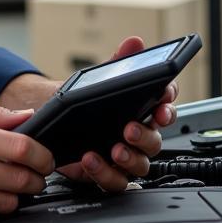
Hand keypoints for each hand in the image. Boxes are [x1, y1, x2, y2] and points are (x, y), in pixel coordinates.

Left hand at [59, 35, 177, 191]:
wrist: (53, 121)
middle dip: (146, 134)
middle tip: (130, 127)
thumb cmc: (83, 101)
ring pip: (140, 164)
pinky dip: (104, 172)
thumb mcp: (99, 79)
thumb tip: (135, 42)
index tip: (162, 97)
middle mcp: (138, 135)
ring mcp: (124, 156)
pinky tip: (90, 158)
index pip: (165, 103)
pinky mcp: (106, 172)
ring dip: (129, 157)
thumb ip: (119, 62)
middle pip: (156, 139)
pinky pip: (115, 180)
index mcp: (142, 108)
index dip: (168, 101)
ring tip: (113, 148)